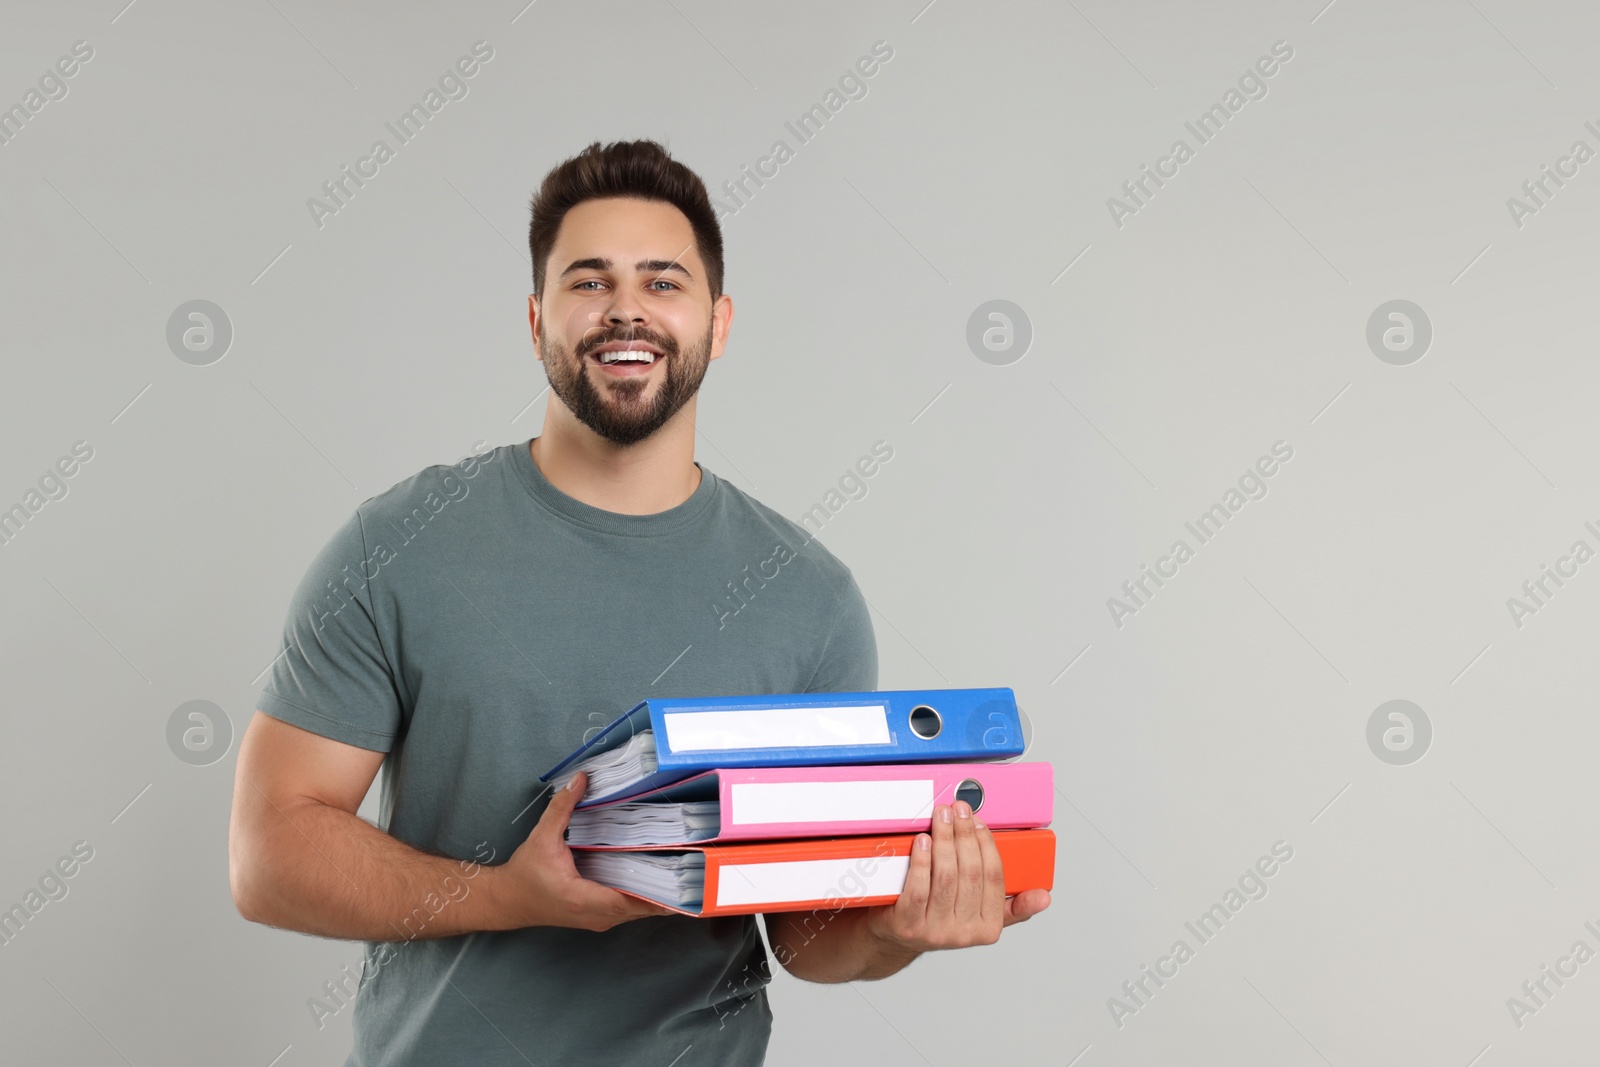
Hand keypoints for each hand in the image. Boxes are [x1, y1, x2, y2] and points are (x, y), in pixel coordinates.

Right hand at [492, 771, 677, 931]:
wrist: (508, 901)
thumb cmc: (525, 873)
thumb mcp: (542, 837)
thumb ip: (562, 808)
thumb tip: (582, 779)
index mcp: (583, 898)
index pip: (628, 900)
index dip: (656, 891)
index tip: (679, 877)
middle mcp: (596, 915)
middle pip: (640, 907)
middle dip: (665, 888)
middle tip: (689, 864)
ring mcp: (598, 920)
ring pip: (637, 911)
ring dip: (657, 893)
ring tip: (681, 868)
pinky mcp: (598, 917)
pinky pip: (628, 909)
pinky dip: (644, 896)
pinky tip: (656, 876)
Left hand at [863, 801, 1050, 953]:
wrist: (898, 937)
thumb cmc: (940, 916)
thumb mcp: (979, 915)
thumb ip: (1011, 905)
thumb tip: (1043, 898)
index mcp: (988, 928)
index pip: (994, 878)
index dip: (987, 845)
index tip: (979, 822)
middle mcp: (963, 933)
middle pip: (970, 873)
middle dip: (965, 835)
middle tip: (959, 810)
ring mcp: (934, 931)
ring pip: (946, 877)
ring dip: (944, 840)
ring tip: (942, 818)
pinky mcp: (908, 925)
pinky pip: (919, 887)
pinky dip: (922, 860)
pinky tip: (922, 841)